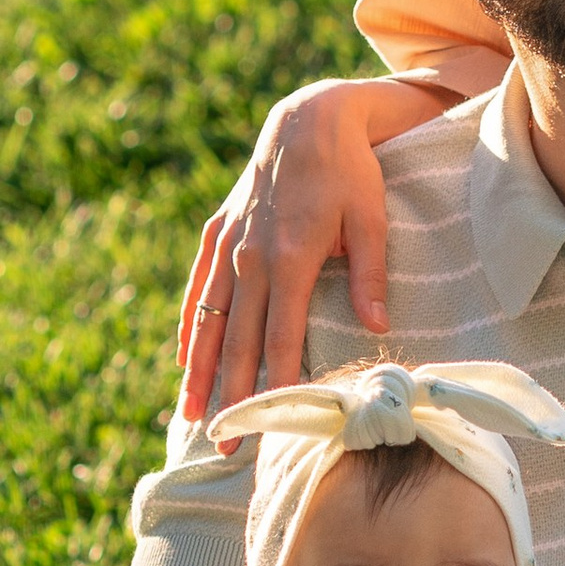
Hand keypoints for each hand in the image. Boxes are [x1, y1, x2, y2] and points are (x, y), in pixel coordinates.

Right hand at [177, 77, 451, 418]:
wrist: (308, 119)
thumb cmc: (350, 172)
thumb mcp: (371, 219)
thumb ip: (369, 275)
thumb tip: (379, 327)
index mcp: (289, 258)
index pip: (278, 337)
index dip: (271, 384)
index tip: (266, 425)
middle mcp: (250, 257)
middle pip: (236, 341)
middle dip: (231, 397)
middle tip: (225, 446)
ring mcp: (228, 245)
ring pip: (207, 321)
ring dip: (198, 371)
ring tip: (191, 416)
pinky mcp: (217, 233)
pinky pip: (197, 288)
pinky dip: (189, 325)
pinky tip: (184, 357)